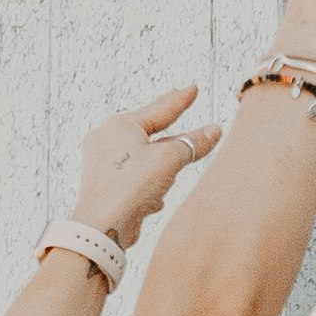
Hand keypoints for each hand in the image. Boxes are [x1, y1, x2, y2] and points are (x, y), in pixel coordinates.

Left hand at [77, 84, 217, 242]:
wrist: (103, 226)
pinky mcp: (105, 184)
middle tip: (180, 104)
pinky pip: (134, 176)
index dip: (180, 99)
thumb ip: (193, 143)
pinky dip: (147, 183)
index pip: (159, 108)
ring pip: (142, 156)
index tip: (191, 89)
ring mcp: (102, 162)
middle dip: (169, 130)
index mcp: (120, 126)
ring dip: (161, 165)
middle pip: (148, 131)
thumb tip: (213, 131)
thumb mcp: (169, 160)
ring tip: (174, 169)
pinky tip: (154, 199)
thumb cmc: (129, 188)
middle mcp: (106, 140)